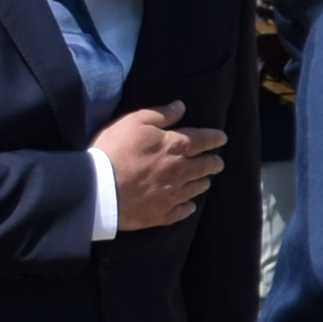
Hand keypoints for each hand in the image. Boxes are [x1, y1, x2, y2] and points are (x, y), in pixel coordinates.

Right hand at [96, 105, 219, 234]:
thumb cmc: (116, 149)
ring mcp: (173, 195)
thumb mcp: (135, 121)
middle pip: (204, 166)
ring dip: (202, 183)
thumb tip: (181, 106)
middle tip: (218, 163)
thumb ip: (161, 114)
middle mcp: (181, 171)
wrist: (100, 188)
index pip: (202, 140)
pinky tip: (190, 206)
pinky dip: (188, 208)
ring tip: (206, 182)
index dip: (214, 138)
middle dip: (214, 163)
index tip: (222, 138)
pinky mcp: (162, 215)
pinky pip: (182, 212)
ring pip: (196, 189)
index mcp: (176, 147)